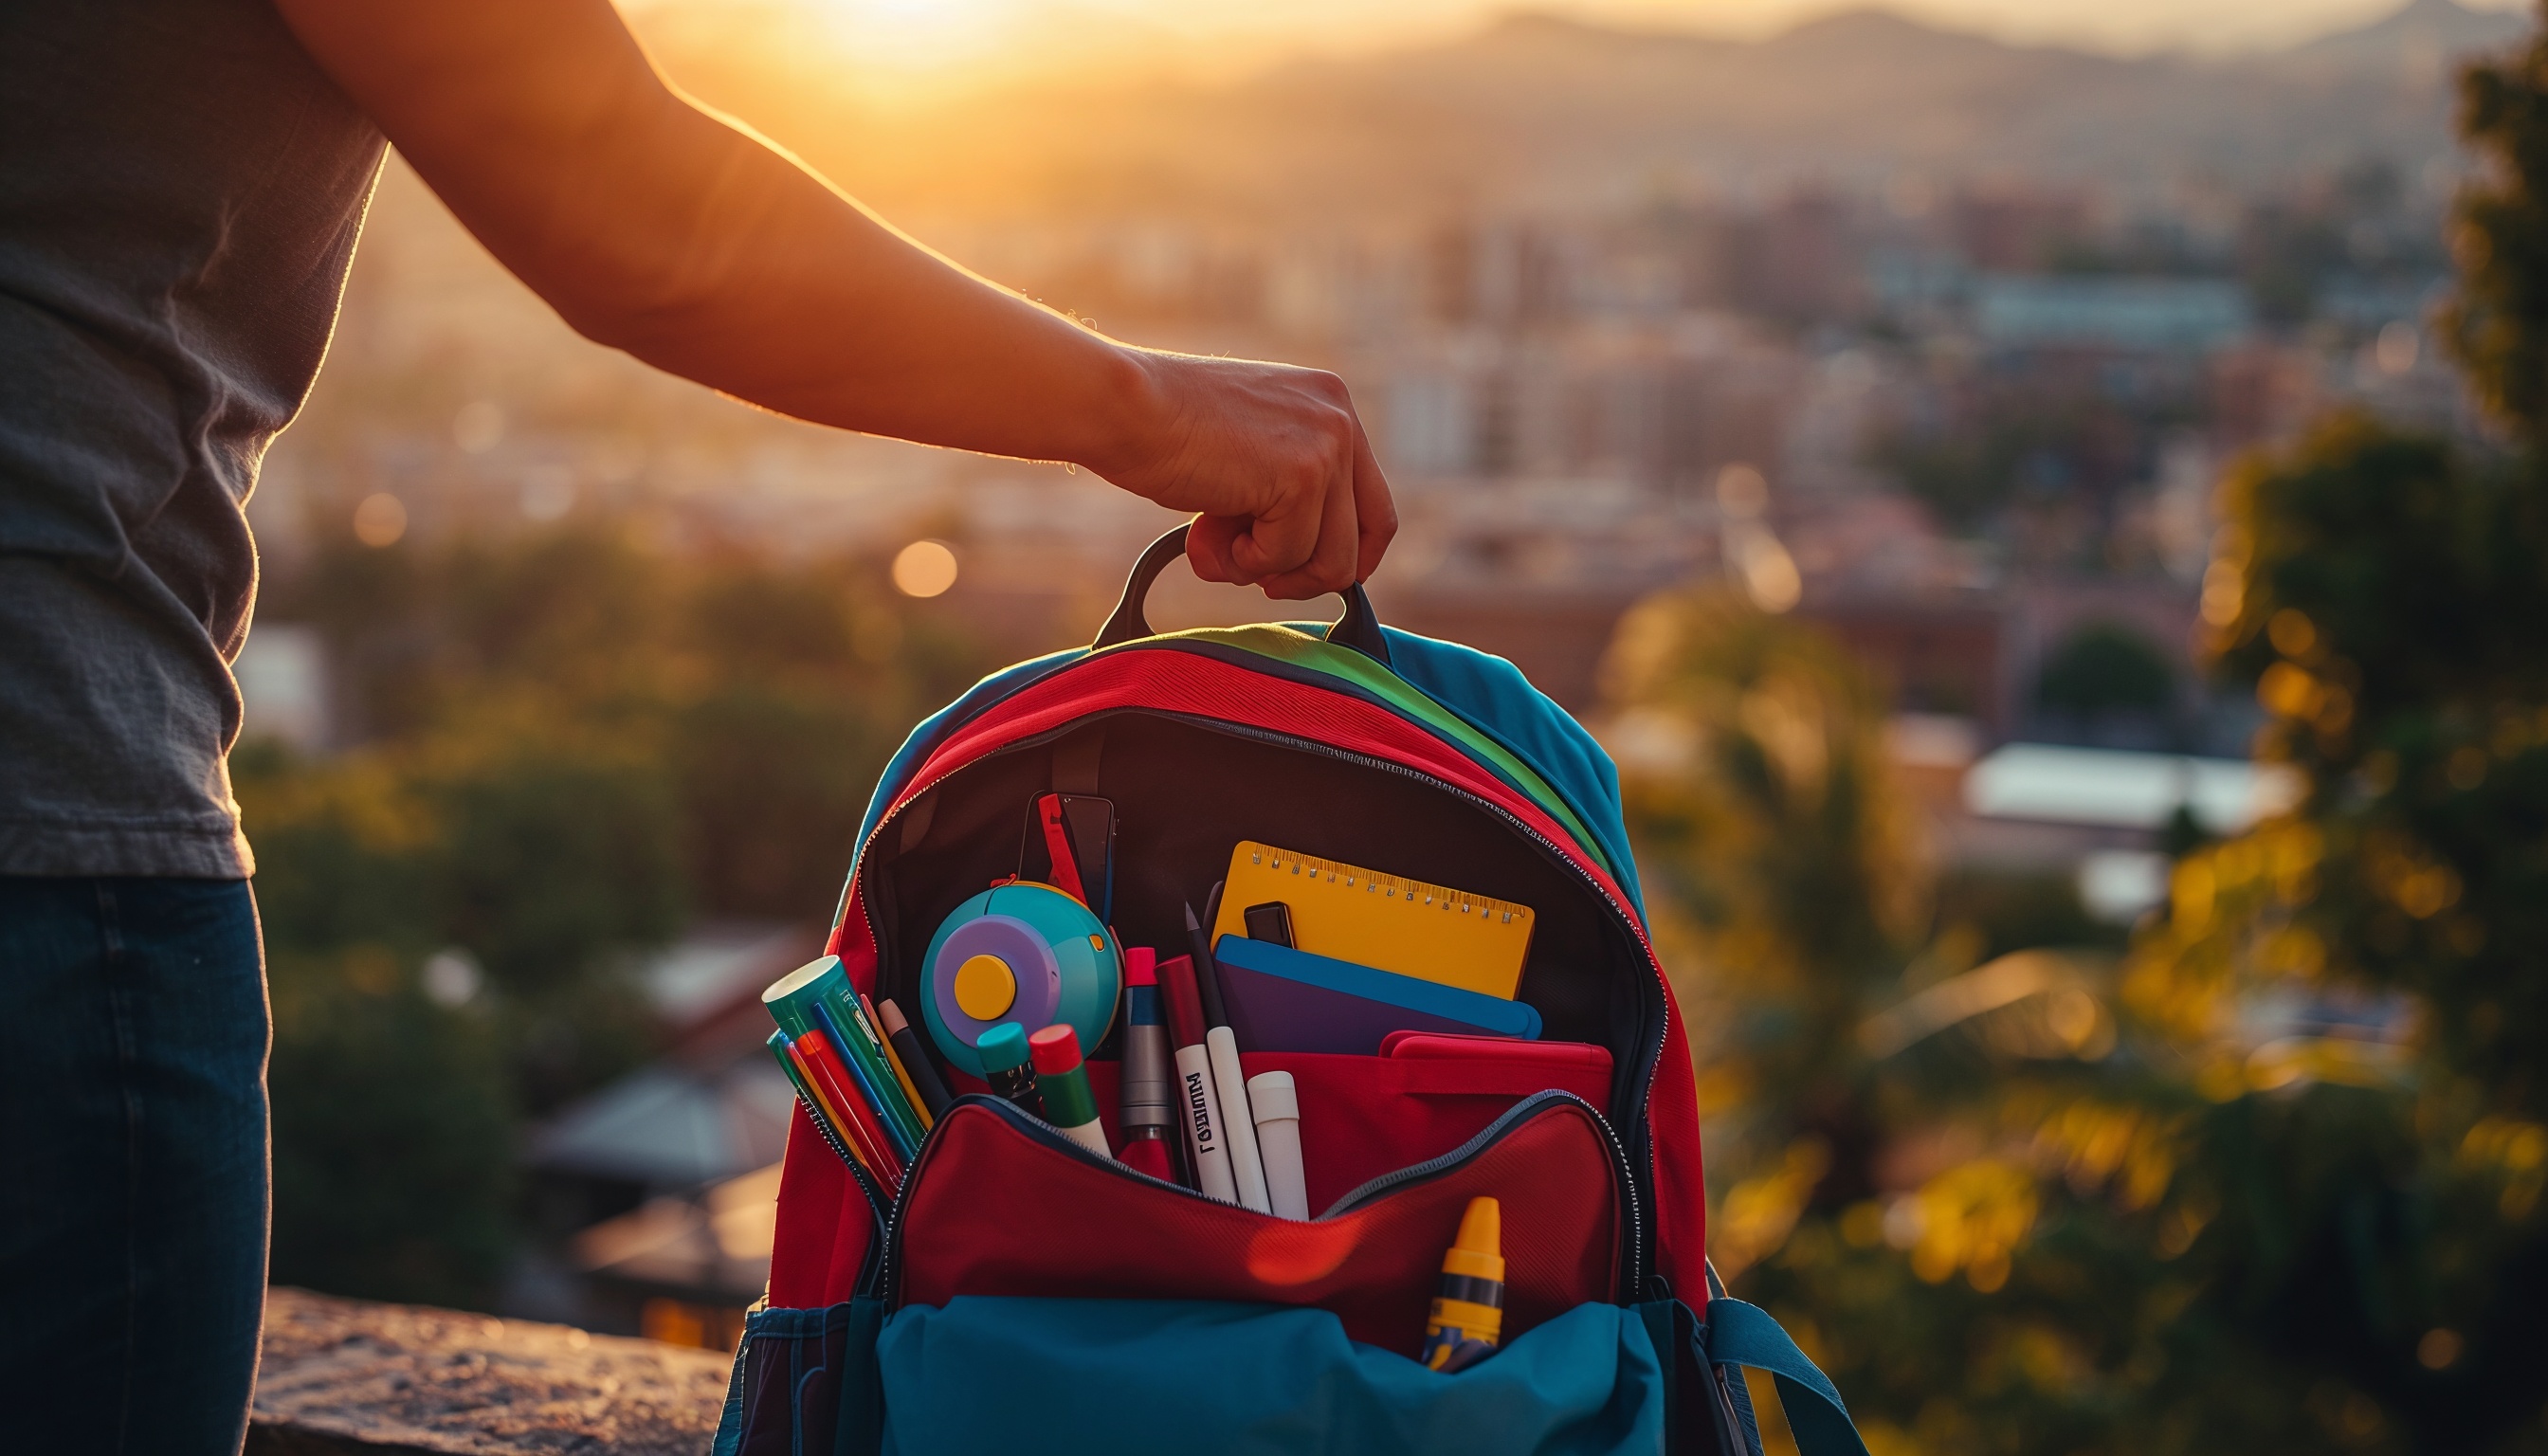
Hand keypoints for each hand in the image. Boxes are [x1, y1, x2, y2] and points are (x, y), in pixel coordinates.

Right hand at [1097, 350, 1396, 599]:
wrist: (1122, 406)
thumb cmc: (1162, 431)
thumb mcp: (1246, 451)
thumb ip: (1283, 490)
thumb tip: (1303, 565)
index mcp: (1330, 403)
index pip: (1374, 502)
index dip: (1348, 553)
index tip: (1305, 575)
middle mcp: (1341, 418)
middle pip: (1369, 535)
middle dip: (1312, 574)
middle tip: (1257, 576)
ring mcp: (1328, 446)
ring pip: (1332, 560)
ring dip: (1268, 570)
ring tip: (1214, 545)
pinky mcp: (1302, 477)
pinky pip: (1288, 558)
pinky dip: (1243, 562)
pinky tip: (1204, 532)